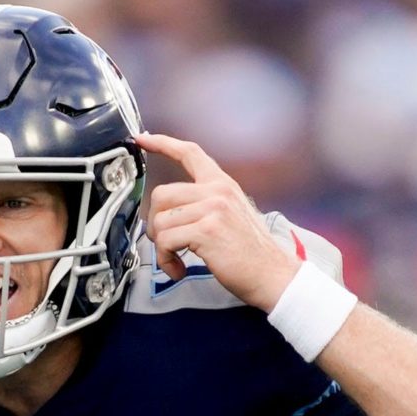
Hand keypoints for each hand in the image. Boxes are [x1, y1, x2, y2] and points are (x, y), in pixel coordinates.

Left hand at [138, 131, 302, 309]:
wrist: (273, 276)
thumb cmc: (254, 255)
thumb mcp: (234, 216)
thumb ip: (208, 205)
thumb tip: (173, 212)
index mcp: (223, 185)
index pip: (190, 153)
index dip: (163, 143)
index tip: (143, 139)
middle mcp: (217, 192)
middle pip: (162, 194)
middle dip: (154, 222)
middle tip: (163, 242)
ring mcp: (213, 210)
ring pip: (161, 220)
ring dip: (160, 246)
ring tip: (174, 260)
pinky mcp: (206, 231)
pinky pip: (166, 241)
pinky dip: (165, 259)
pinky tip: (177, 269)